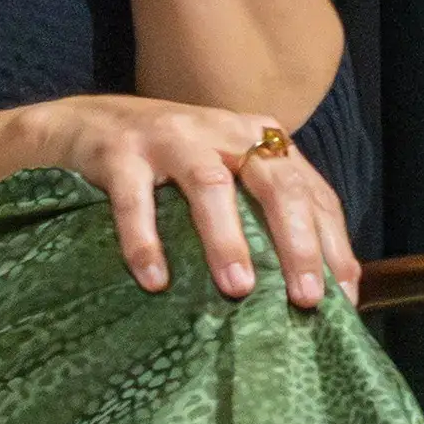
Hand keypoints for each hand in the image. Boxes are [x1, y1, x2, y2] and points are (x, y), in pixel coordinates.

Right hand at [13, 94, 357, 308]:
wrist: (80, 125)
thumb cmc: (164, 166)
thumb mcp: (222, 175)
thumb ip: (259, 212)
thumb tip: (310, 286)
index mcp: (257, 138)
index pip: (311, 191)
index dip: (331, 244)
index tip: (344, 298)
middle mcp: (222, 131)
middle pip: (275, 184)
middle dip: (296, 243)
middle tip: (306, 298)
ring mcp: (170, 138)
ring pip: (210, 186)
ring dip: (227, 239)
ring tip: (238, 289)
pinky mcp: (120, 152)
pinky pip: (135, 198)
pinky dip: (145, 240)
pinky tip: (155, 281)